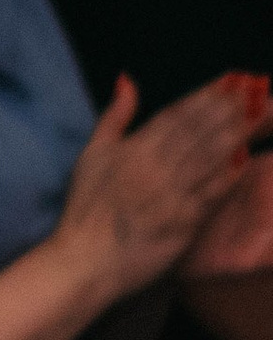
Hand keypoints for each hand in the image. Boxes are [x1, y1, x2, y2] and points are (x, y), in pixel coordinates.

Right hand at [56, 74, 259, 299]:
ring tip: (258, 111)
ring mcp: (171, 196)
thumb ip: (115, 116)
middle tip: (255, 85)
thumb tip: (127, 79)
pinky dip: (228, 174)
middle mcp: (154, 168)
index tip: (231, 79)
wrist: (84, 260)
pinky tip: (245, 156)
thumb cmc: (85, 209)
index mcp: (134, 149)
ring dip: (235, 132)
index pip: (177, 114)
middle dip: (229, 106)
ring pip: (209, 157)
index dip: (206, 95)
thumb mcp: (92, 154)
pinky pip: (210, 193)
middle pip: (198, 130)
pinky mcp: (183, 223)